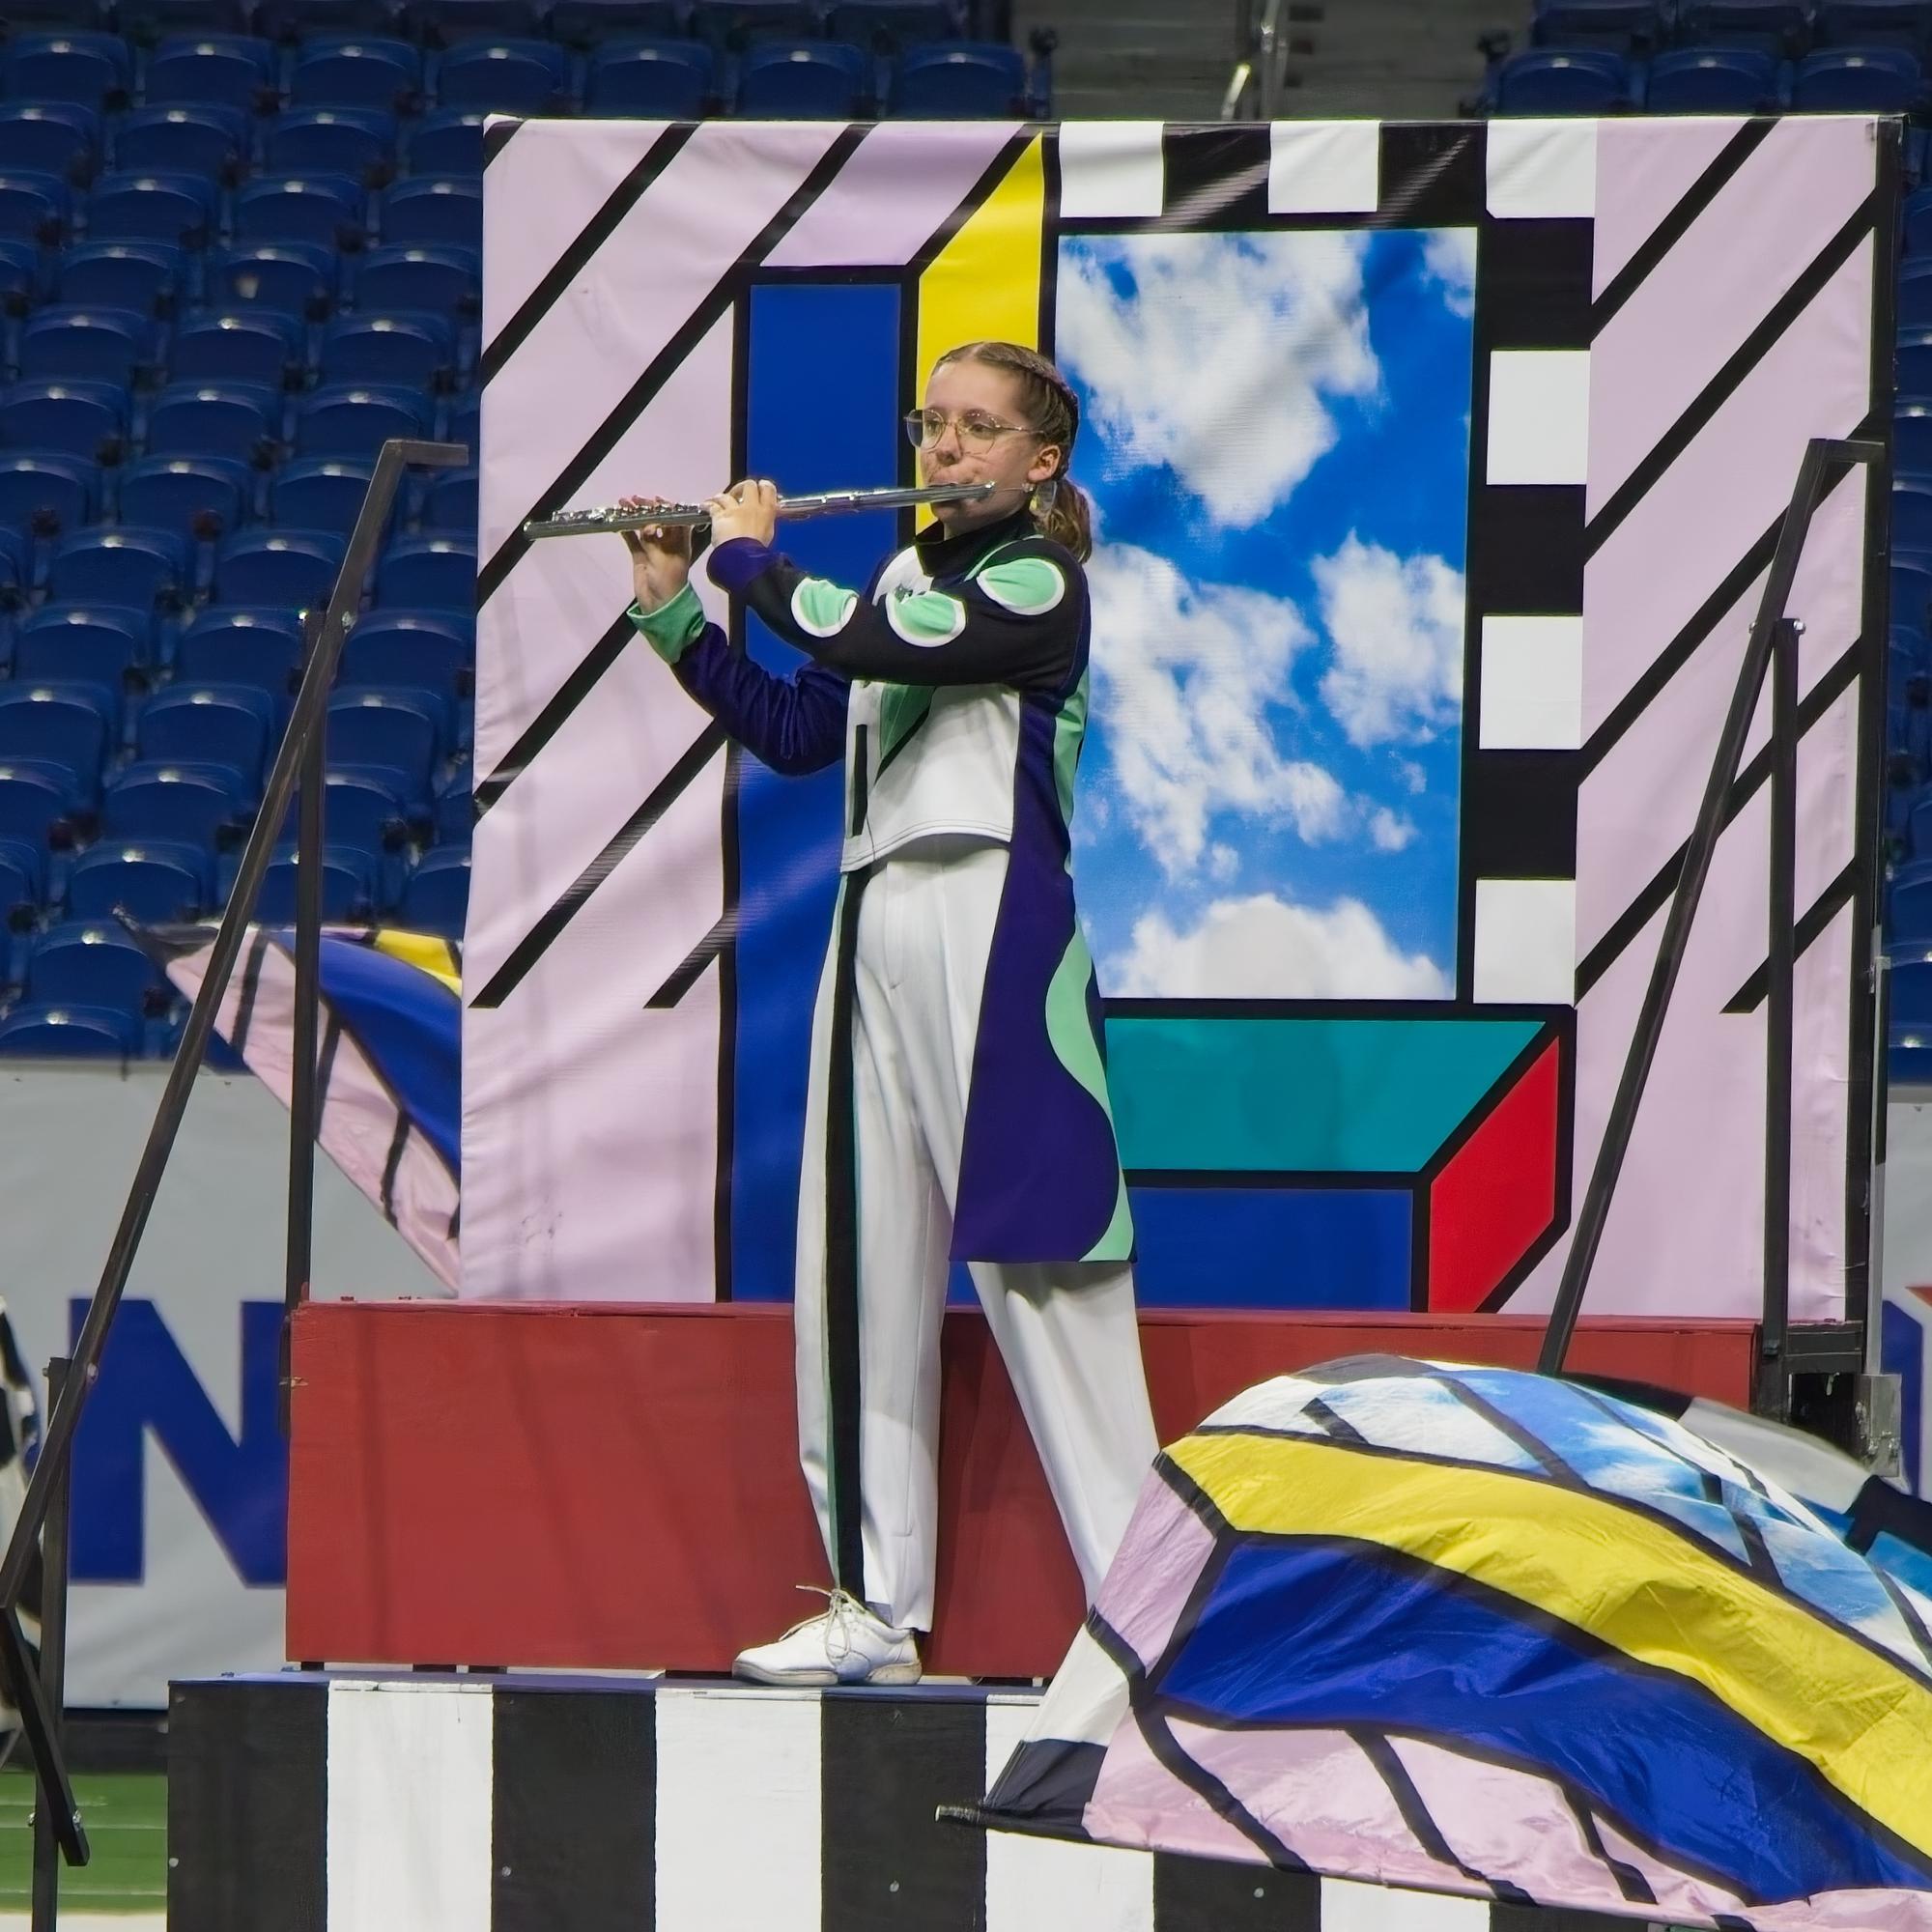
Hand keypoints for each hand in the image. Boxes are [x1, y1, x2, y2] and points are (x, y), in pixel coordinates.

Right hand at [617, 495, 690, 612]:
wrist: (659, 605)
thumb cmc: (669, 581)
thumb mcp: (665, 558)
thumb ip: (654, 540)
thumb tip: (647, 523)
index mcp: (680, 542)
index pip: (676, 519)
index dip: (668, 508)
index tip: (657, 500)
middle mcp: (667, 543)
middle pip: (658, 520)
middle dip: (647, 508)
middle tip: (635, 499)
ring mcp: (652, 549)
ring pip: (643, 527)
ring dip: (634, 516)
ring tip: (623, 504)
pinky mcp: (640, 556)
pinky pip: (632, 540)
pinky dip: (626, 531)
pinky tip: (619, 521)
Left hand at [705, 478, 778, 548]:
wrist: (744, 558)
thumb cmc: (757, 552)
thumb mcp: (768, 536)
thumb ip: (765, 523)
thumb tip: (764, 521)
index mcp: (767, 511)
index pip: (768, 488)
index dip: (763, 486)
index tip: (759, 488)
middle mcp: (752, 507)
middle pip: (748, 485)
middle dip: (742, 487)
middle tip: (738, 494)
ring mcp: (735, 510)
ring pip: (727, 495)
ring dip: (722, 497)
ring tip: (719, 500)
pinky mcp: (720, 516)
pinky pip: (712, 505)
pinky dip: (707, 505)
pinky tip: (705, 505)